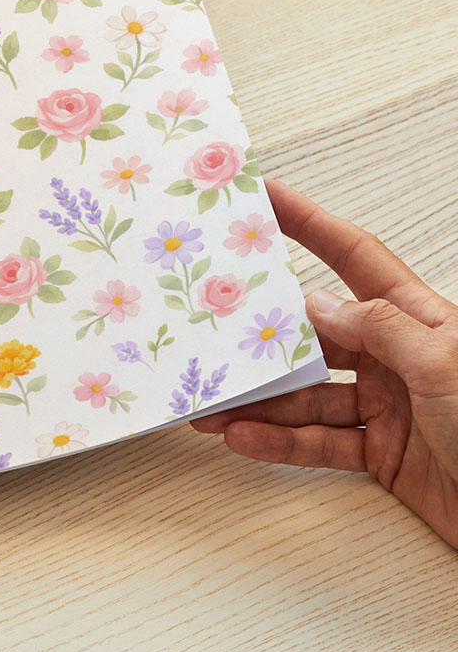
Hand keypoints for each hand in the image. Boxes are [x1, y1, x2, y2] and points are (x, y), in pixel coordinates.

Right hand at [191, 179, 457, 547]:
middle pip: (315, 336)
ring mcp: (386, 405)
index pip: (353, 257)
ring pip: (308, 396)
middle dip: (265, 339)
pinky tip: (246, 436)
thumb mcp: (444, 362)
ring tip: (216, 405)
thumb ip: (380, 328)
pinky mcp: (380, 452)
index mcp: (418, 319)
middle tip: (217, 331)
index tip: (267, 198)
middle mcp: (396, 356)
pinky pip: (319, 442)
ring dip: (261, 402)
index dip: (309, 222)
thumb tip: (318, 304)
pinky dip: (281, 442)